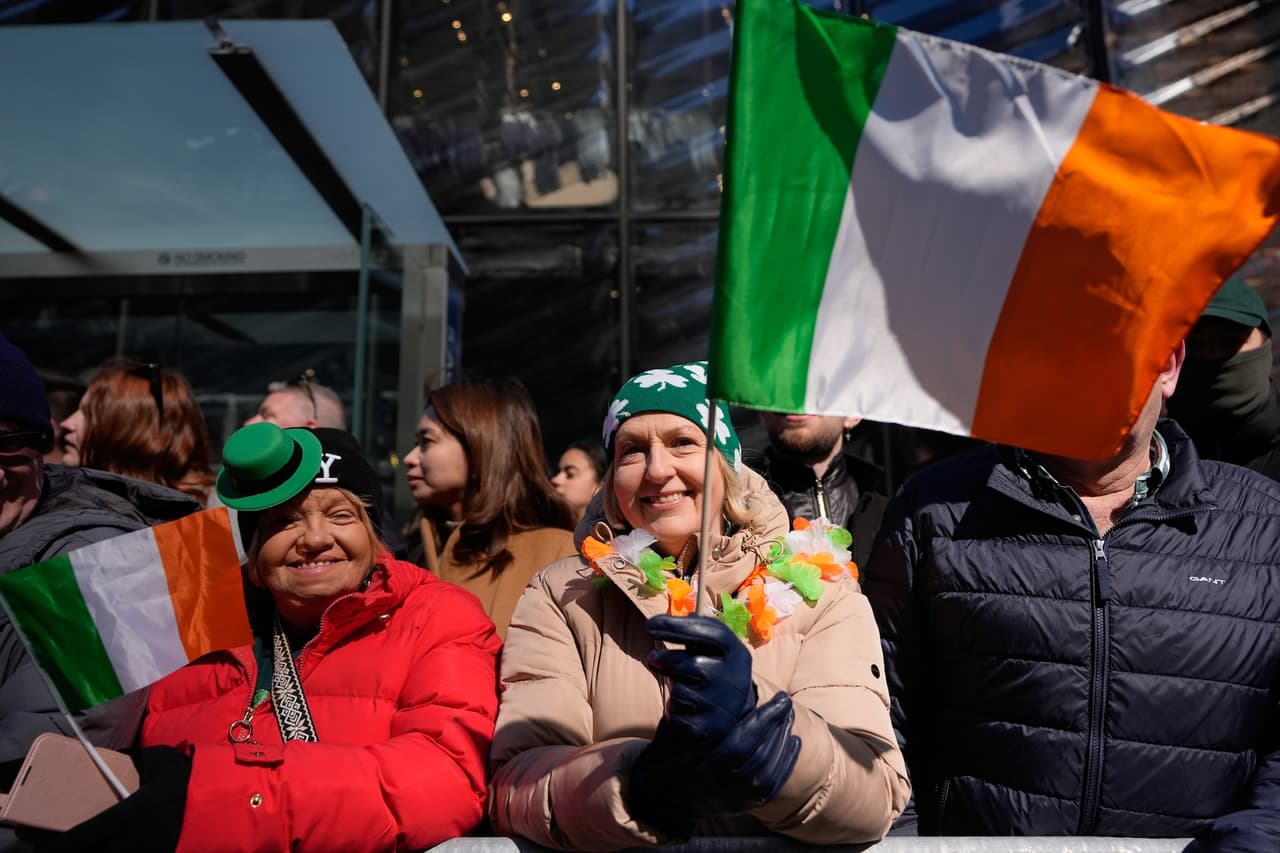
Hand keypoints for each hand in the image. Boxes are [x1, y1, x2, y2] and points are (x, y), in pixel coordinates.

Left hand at [36, 746, 190, 852]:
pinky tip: (126, 847)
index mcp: (123, 818)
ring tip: (99, 845)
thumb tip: (117, 756)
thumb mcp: (161, 762)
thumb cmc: (194, 780)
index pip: (74, 842)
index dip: (52, 848)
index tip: (42, 846)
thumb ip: (135, 761)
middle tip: (70, 845)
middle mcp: (128, 844)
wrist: (234, 803)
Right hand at [626, 692, 800, 835]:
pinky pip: (774, 786)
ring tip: (788, 717)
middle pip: (759, 756)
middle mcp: (723, 790)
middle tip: (786, 702)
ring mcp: (736, 801)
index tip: (779, 699)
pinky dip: (787, 762)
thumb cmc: (667, 758)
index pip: (741, 744)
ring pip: (769, 770)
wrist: (663, 798)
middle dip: (777, 727)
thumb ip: (693, 716)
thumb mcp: (672, 735)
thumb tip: (714, 682)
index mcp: (703, 770)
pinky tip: (795, 742)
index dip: (763, 720)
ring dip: (784, 741)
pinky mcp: (746, 806)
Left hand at [645, 614, 755, 745]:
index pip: (711, 632)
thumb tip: (663, 622)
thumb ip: (694, 633)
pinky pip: (675, 714)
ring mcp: (726, 706)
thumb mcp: (713, 650)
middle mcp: (736, 679)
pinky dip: (672, 709)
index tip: (649, 625)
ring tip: (681, 686)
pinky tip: (684, 708)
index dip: (678, 626)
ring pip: (678, 690)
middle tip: (653, 659)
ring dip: (672, 687)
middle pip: (688, 664)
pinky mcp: (711, 729)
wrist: (731, 716)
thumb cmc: (713, 672)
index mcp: (738, 654)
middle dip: (664, 660)